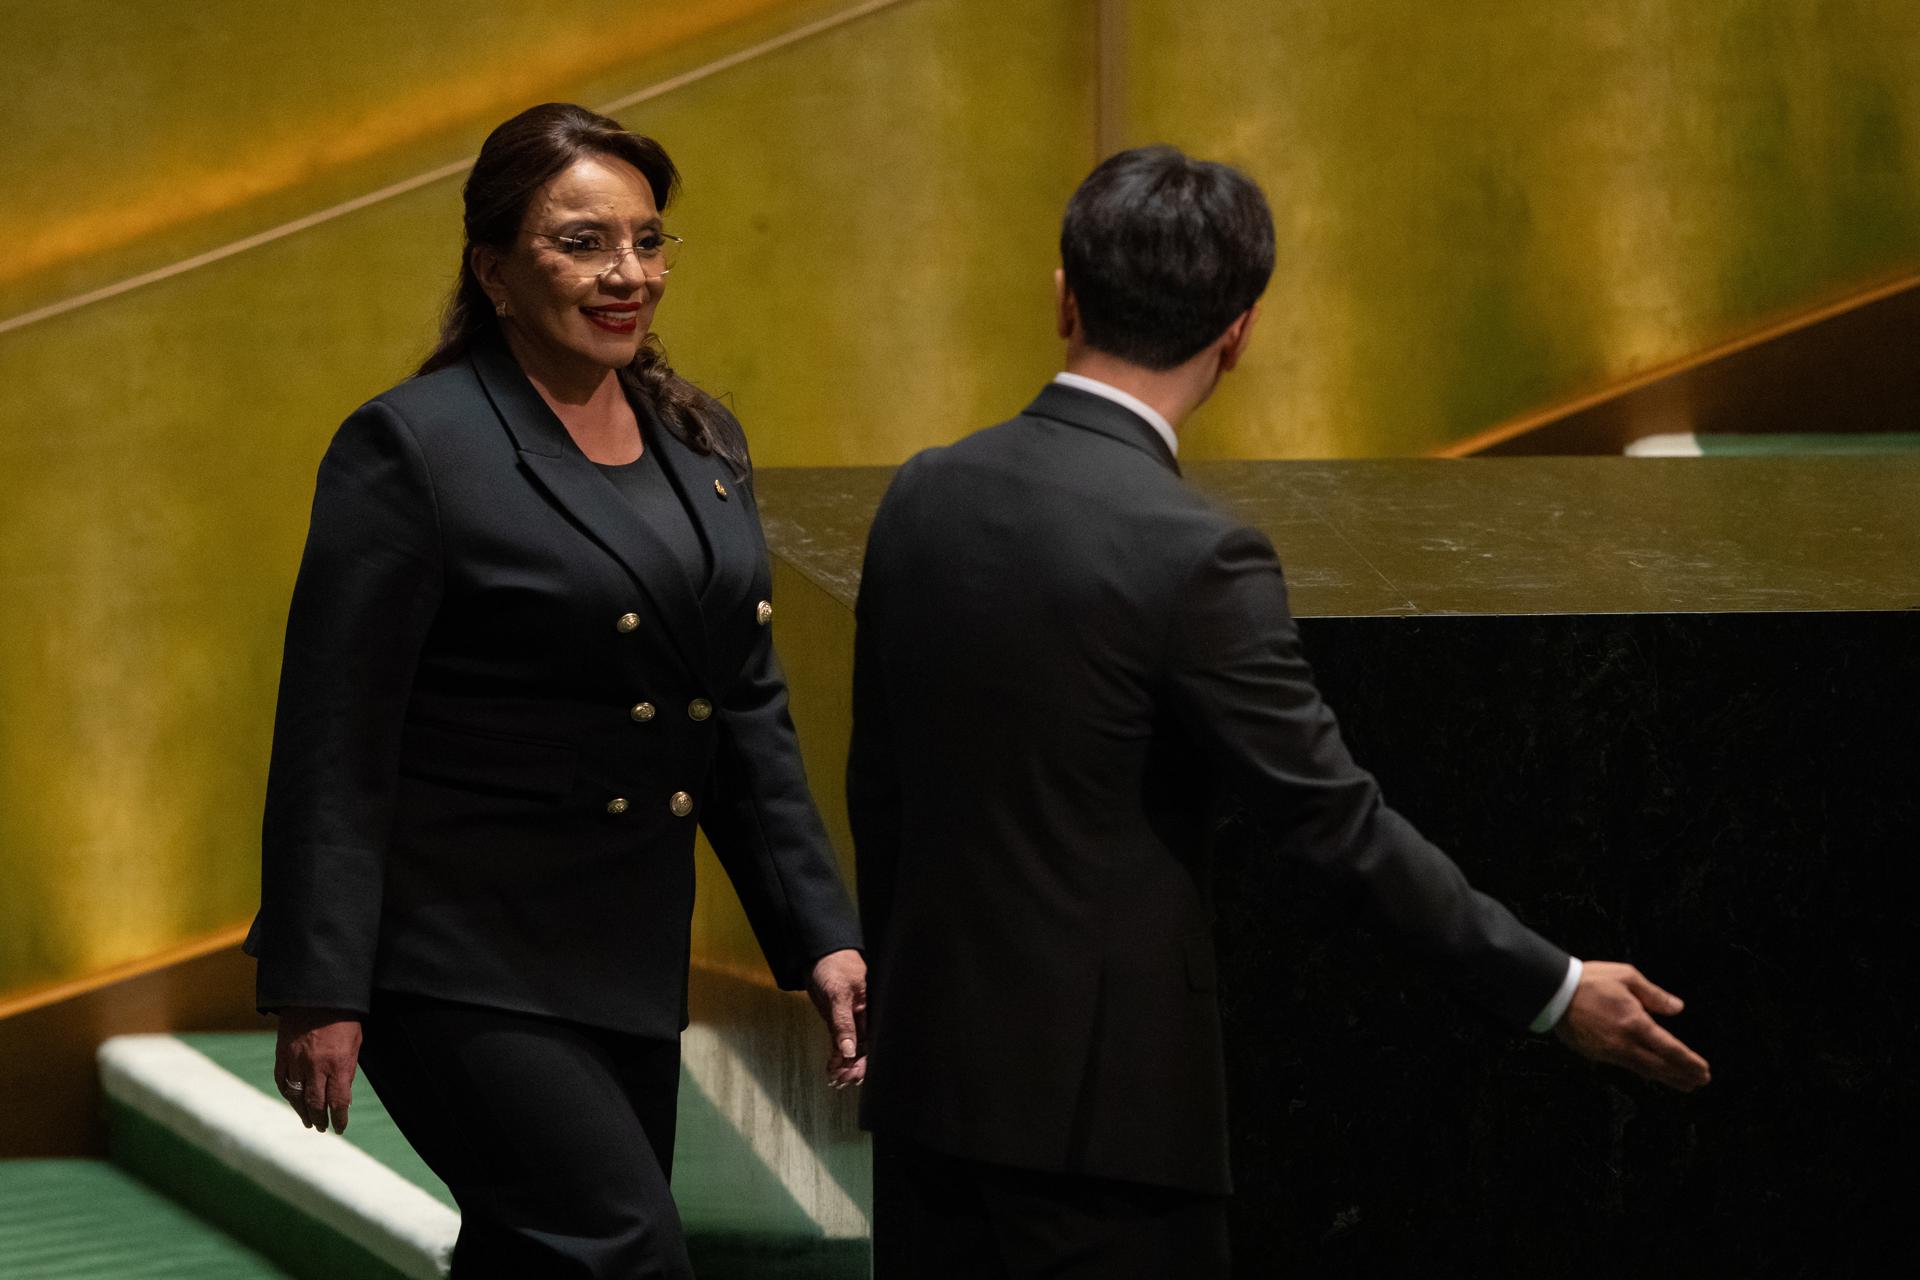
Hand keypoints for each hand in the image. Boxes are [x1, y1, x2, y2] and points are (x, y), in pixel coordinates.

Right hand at [274, 1006, 362, 1132]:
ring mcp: (296, 1061)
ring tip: (309, 1121)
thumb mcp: (355, 1043)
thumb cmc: (343, 1018)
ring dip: (302, 1112)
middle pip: (315, 1102)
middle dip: (320, 1118)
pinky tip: (293, 1101)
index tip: (340, 1127)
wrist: (317, 994)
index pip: (338, 1101)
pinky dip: (288, 1094)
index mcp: (338, 1063)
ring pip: (296, 1096)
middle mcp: (315, 1066)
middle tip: (323, 1127)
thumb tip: (343, 1095)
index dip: (339, 1118)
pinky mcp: (282, 1054)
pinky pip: (282, 1081)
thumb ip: (348, 1070)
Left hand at [807, 949, 867, 1089]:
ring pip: (851, 1049)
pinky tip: (831, 1069)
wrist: (817, 955)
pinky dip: (835, 1057)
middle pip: (864, 1049)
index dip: (866, 1060)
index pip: (875, 1041)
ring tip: (835, 1078)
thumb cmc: (834, 965)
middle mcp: (864, 1017)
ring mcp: (851, 1020)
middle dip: (854, 1067)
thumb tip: (848, 1051)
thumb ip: (843, 1023)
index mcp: (872, 1008)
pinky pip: (840, 1044)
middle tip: (843, 1079)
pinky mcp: (838, 1022)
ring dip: (844, 1065)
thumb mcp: (838, 994)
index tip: (855, 1074)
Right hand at [1555, 962, 1710, 1091]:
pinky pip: (1625, 1065)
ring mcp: (1608, 1051)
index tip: (1704, 1070)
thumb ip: (1654, 995)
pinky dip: (1643, 1070)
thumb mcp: (1626, 977)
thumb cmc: (1589, 981)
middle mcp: (1624, 1043)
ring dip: (1666, 1078)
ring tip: (1682, 1083)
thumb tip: (1677, 1008)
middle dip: (1682, 1075)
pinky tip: (1650, 1070)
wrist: (1552, 992)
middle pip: (1660, 1066)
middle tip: (1699, 1082)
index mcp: (1635, 1023)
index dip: (1689, 1062)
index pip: (1670, 1049)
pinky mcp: (1595, 1054)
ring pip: (1643, 1070)